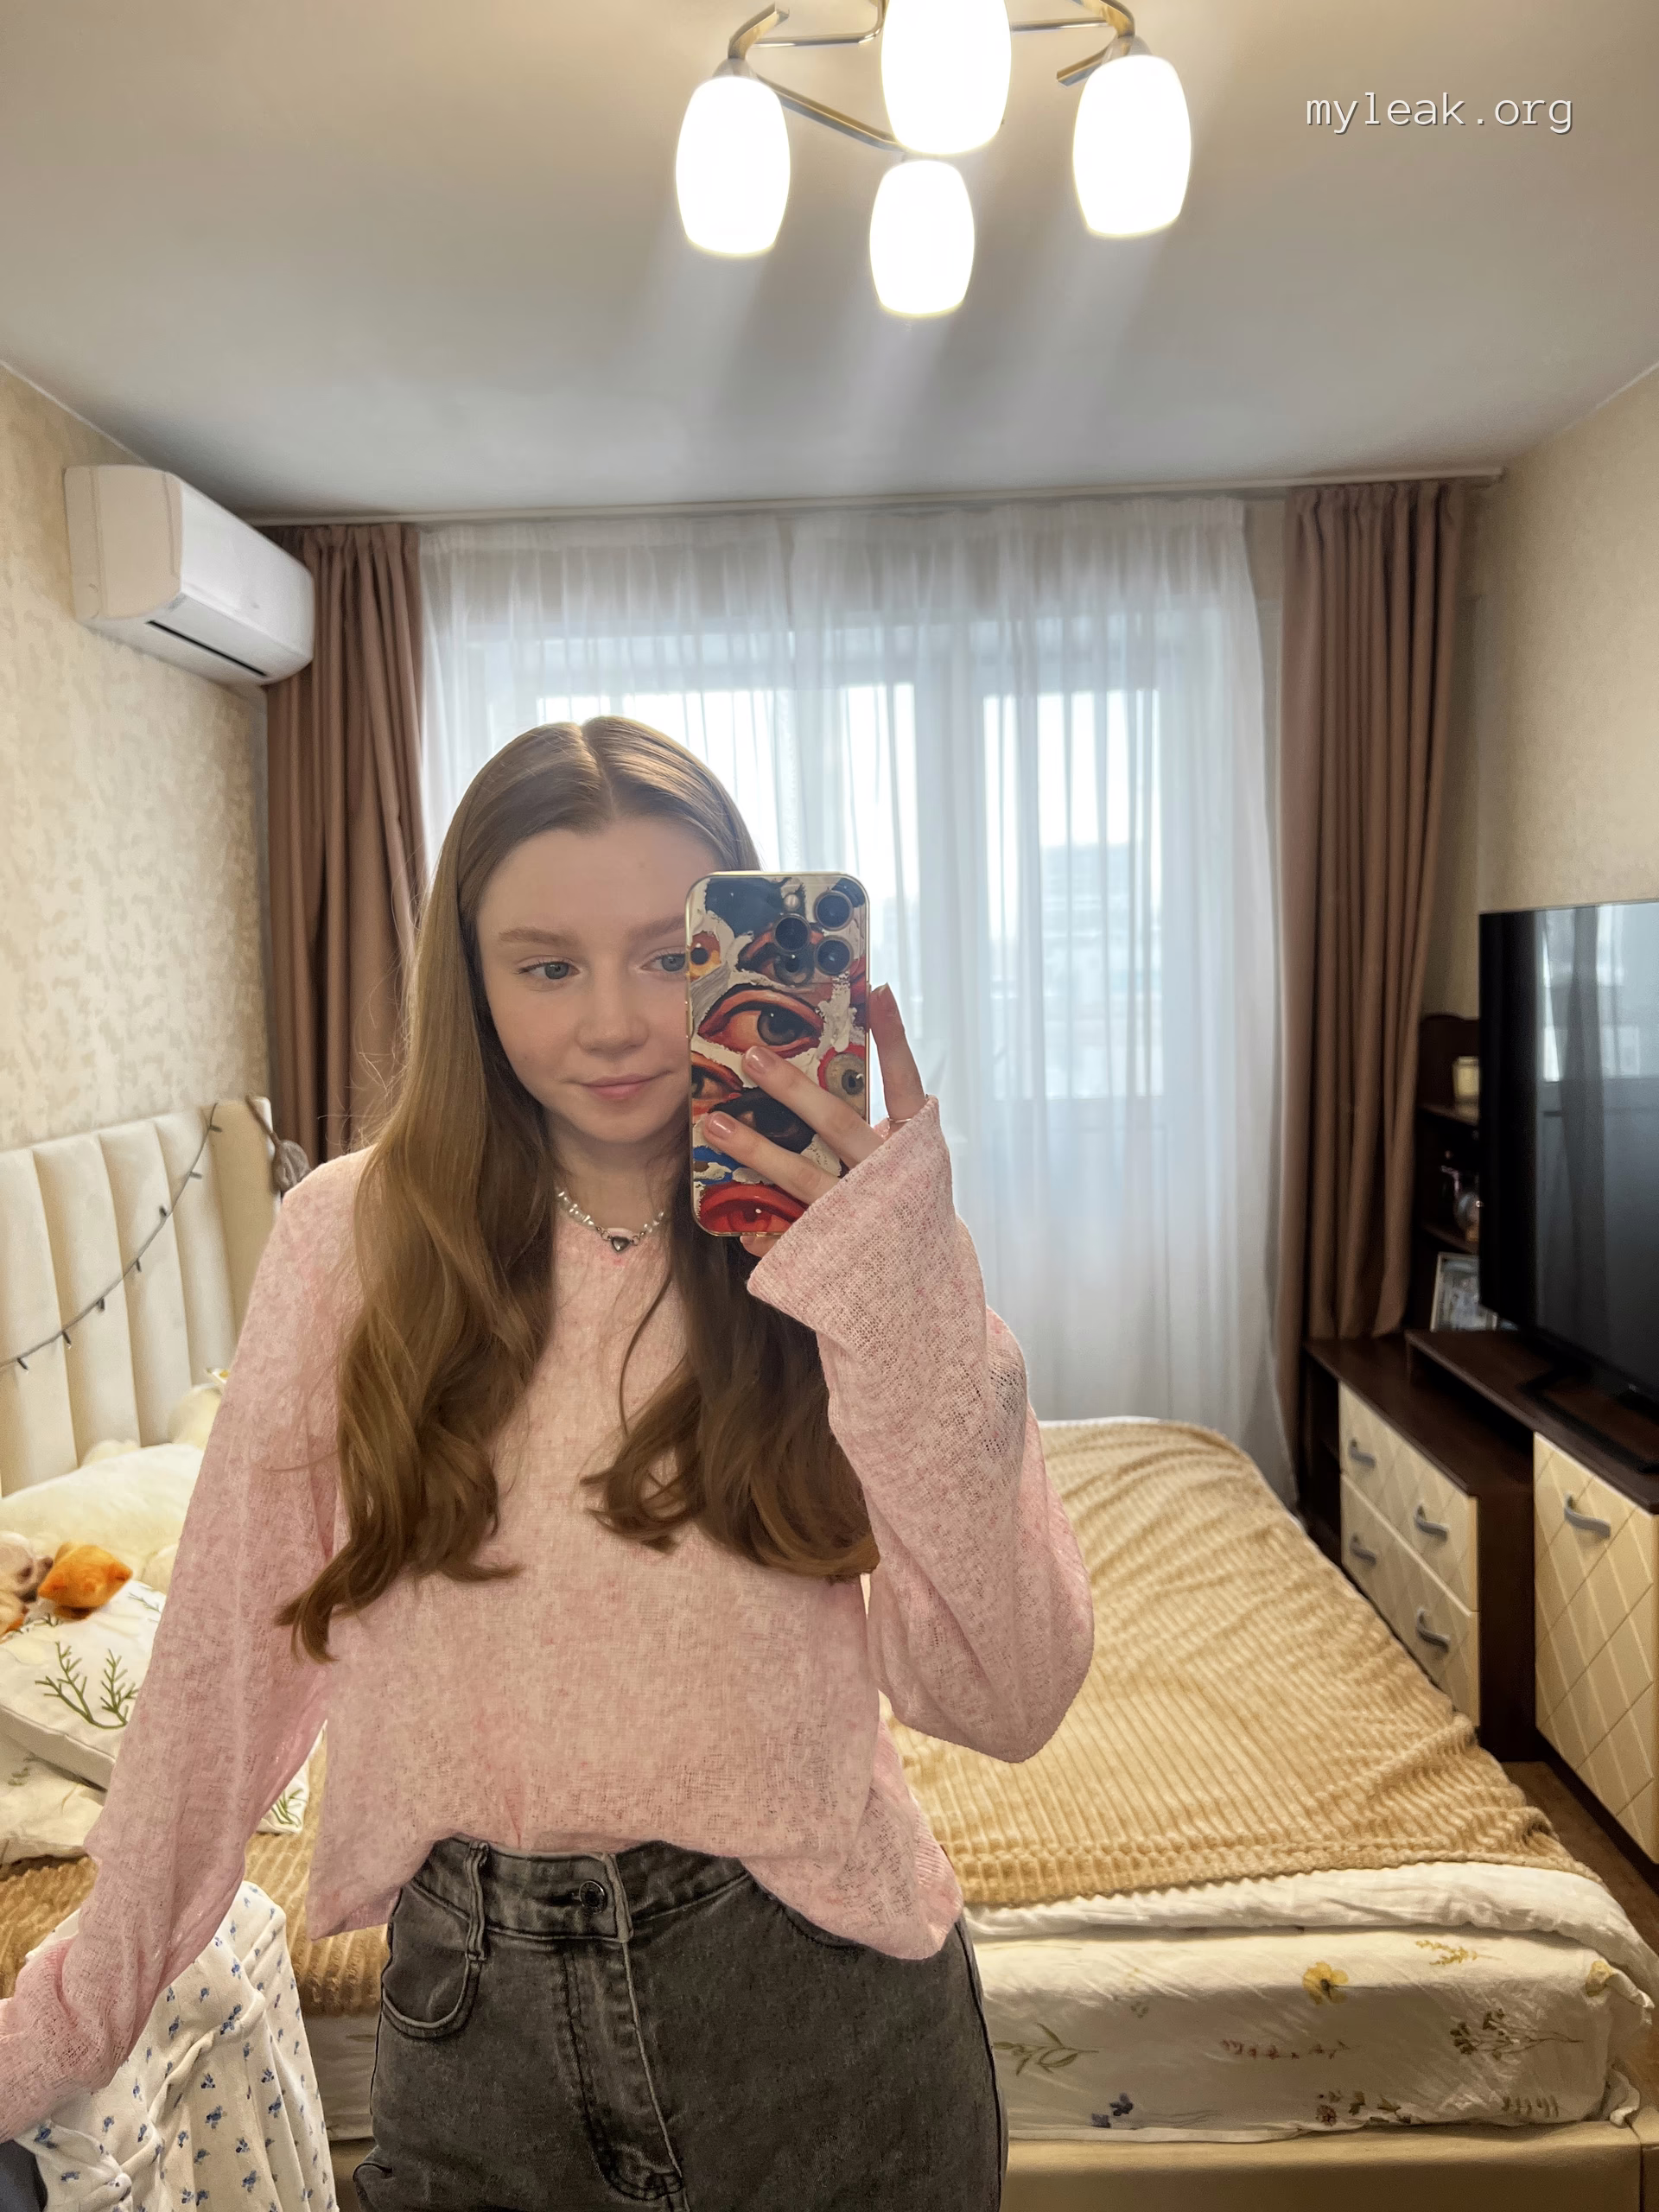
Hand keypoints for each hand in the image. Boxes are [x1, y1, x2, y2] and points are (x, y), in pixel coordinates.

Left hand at [702, 984, 925, 1257]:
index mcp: (913, 1150)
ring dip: (758, 1151)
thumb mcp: (908, 1164)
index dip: (894, 1042)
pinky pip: (793, 1242)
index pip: (906, 1086)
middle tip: (750, 1058)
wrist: (925, 1291)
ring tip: (716, 1125)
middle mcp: (888, 1180)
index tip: (876, 993)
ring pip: (804, 1179)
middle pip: (838, 1125)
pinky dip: (769, 1234)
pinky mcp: (835, 1257)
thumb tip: (831, 1068)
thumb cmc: (905, 1209)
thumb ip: (879, 1122)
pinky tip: (741, 1229)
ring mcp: (860, 1219)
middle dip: (793, 1091)